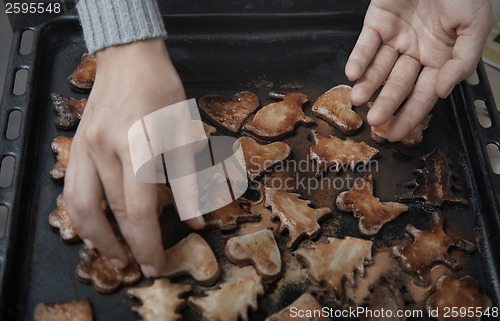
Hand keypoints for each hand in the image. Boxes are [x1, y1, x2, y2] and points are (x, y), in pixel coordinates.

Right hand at [64, 38, 204, 276]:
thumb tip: (196, 222)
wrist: (129, 59)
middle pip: (110, 212)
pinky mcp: (76, 145)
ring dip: (96, 237)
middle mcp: (105, 150)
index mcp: (138, 146)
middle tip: (139, 266)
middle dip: (125, 246)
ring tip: (114, 254)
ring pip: (80, 206)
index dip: (148, 243)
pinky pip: (72, 189)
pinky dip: (82, 214)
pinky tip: (96, 226)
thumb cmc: (164, 93)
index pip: (140, 210)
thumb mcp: (185, 135)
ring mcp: (85, 148)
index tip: (156, 265)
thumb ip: (189, 182)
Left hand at [345, 0, 492, 140]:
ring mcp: (396, 37)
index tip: (397, 134)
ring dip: (368, 84)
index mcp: (440, 58)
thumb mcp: (475, 26)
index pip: (424, 95)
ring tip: (359, 98)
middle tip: (375, 121)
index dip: (411, 115)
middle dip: (386, 104)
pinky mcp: (378, 21)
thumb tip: (443, 91)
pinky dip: (358, 58)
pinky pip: (365, 44)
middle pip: (398, 85)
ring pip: (379, 68)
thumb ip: (463, 61)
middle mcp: (416, 52)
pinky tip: (354, 73)